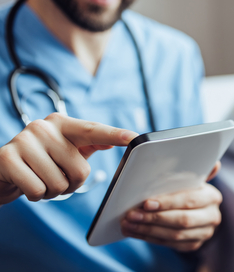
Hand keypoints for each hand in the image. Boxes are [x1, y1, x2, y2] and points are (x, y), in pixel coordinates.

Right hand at [0, 113, 137, 204]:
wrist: (3, 170)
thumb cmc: (42, 161)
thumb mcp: (66, 150)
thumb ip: (88, 145)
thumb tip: (110, 143)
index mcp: (63, 124)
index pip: (93, 131)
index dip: (114, 135)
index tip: (133, 137)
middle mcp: (44, 127)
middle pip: (80, 170)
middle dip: (70, 183)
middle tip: (55, 177)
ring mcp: (24, 140)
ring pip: (59, 183)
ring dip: (52, 191)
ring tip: (40, 179)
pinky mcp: (7, 158)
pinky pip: (38, 190)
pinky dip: (37, 196)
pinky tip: (27, 184)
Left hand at [121, 163, 222, 251]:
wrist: (196, 207)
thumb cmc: (188, 188)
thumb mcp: (189, 178)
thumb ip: (190, 172)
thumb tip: (210, 163)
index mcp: (212, 196)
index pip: (189, 200)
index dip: (167, 203)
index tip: (146, 203)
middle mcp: (212, 216)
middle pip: (182, 220)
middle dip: (154, 218)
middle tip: (132, 215)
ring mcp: (204, 232)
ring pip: (174, 235)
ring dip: (148, 230)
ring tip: (129, 224)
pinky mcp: (194, 244)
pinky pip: (170, 244)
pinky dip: (150, 238)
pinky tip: (135, 232)